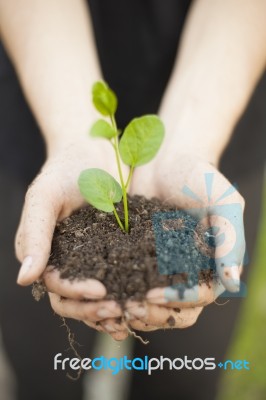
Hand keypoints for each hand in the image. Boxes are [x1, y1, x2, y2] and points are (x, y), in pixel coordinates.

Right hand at [15, 138, 127, 338]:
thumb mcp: (45, 197)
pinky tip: (149, 298)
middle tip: (121, 310)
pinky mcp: (120, 250)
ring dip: (117, 308)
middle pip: (78, 300)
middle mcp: (70, 262)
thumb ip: (35, 235)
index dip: (77, 294)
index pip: (58, 287)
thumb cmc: (64, 170)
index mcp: (48, 254)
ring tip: (138, 313)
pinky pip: (125, 277)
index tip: (100, 292)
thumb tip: (24, 279)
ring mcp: (95, 258)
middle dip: (97, 310)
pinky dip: (133, 291)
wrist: (95, 150)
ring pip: (102, 296)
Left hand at [126, 151, 244, 330]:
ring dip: (130, 310)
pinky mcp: (132, 259)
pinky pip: (124, 283)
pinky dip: (114, 293)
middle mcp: (183, 274)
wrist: (165, 159)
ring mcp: (156, 269)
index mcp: (208, 267)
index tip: (152, 295)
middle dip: (151, 314)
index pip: (196, 298)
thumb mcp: (222, 201)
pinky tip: (98, 291)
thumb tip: (232, 282)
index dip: (176, 300)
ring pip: (147, 305)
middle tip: (128, 308)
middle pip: (172, 311)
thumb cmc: (199, 177)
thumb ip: (230, 239)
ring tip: (111, 305)